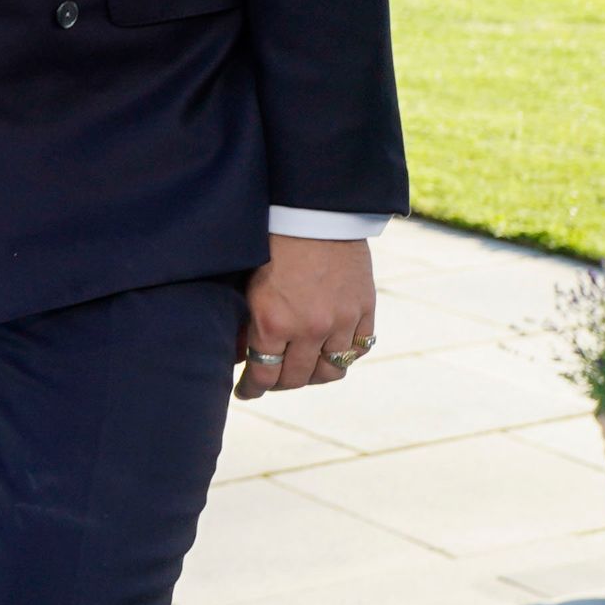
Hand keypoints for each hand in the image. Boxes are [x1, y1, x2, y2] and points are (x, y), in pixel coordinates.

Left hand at [237, 234, 377, 399]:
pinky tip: (330, 351)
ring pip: (331, 371)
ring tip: (301, 369)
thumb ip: (245, 321)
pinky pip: (358, 350)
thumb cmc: (270, 242)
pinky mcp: (364, 310)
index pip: (263, 375)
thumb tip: (239, 354)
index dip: (252, 389)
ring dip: (313, 375)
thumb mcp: (247, 284)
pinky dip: (344, 355)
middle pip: (297, 378)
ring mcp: (341, 321)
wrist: (313, 212)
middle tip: (270, 380)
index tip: (245, 392)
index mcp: (272, 322)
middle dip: (279, 383)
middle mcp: (309, 328)